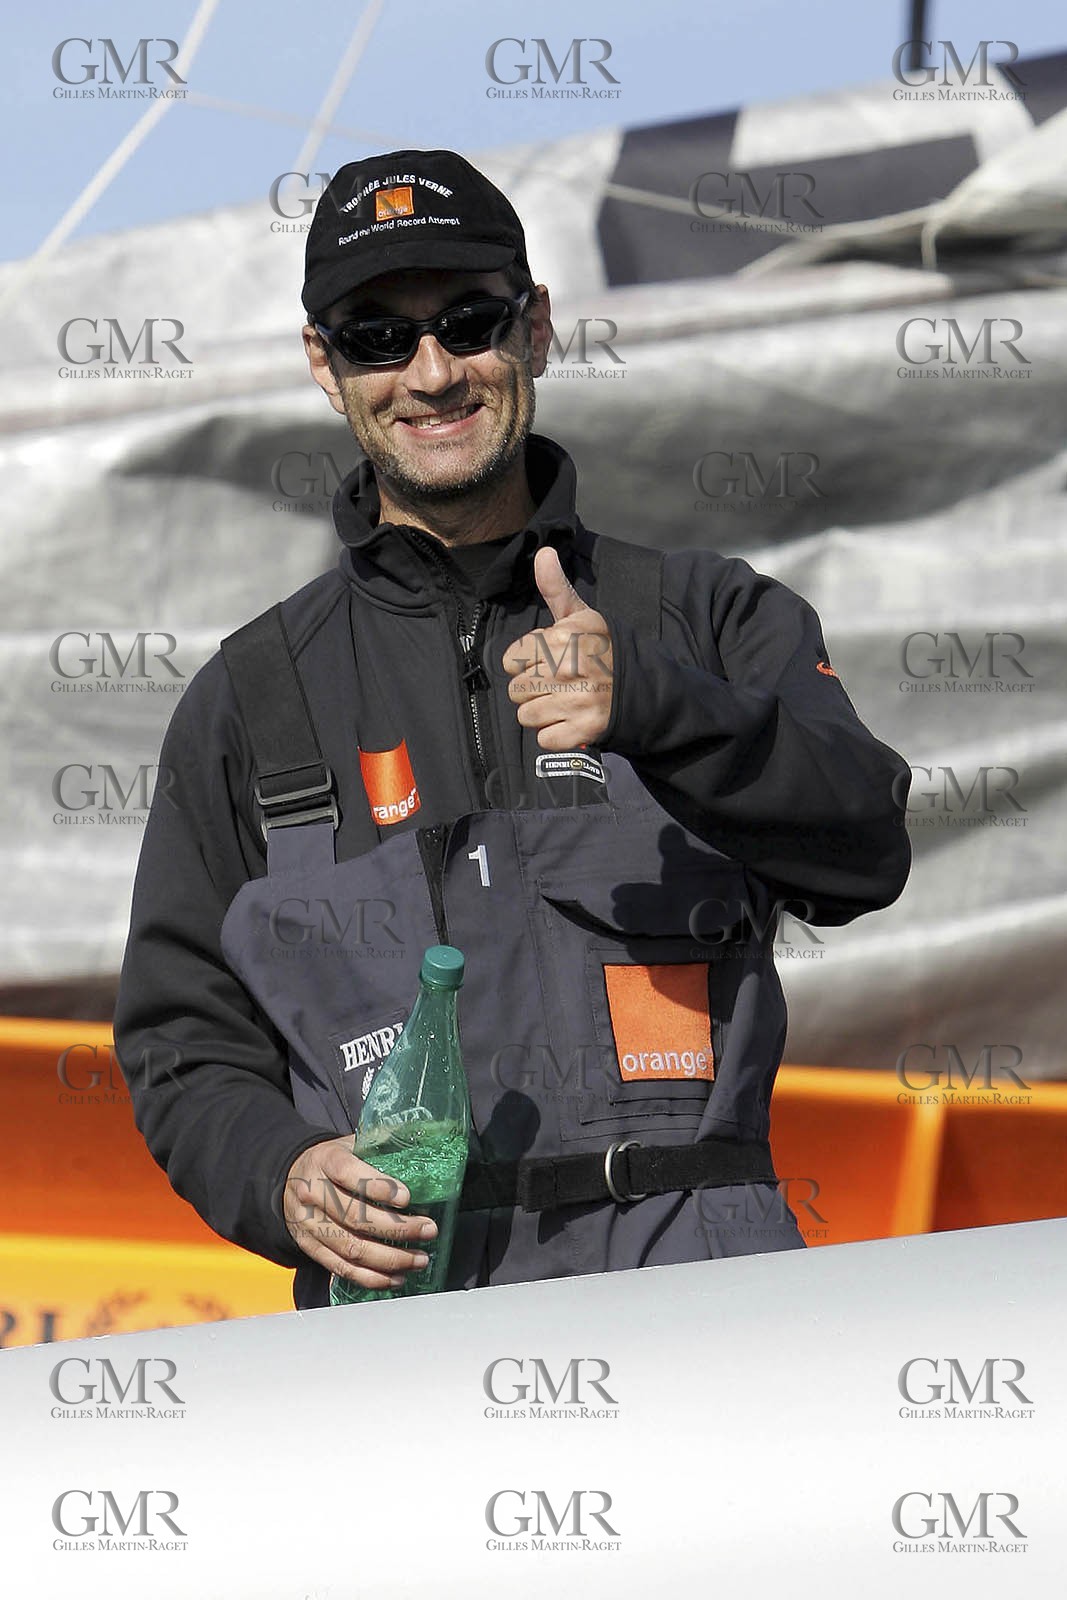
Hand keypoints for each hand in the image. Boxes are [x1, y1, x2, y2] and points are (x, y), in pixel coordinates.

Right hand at [282, 1137, 437, 1290]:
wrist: (291, 1179)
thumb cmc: (333, 1161)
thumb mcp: (350, 1143)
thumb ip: (380, 1144)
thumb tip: (424, 1143)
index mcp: (325, 1161)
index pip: (349, 1173)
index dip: (378, 1186)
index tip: (407, 1197)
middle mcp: (313, 1193)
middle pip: (355, 1216)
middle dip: (397, 1228)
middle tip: (428, 1230)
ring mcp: (309, 1224)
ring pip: (351, 1248)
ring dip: (389, 1259)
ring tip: (419, 1259)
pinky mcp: (310, 1248)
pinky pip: (341, 1268)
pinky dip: (371, 1277)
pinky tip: (396, 1277)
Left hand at [503, 546, 613, 749]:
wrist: (648, 689)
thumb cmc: (606, 652)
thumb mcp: (584, 617)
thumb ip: (557, 588)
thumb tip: (543, 552)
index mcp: (567, 636)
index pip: (513, 658)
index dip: (528, 662)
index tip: (549, 662)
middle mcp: (571, 667)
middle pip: (517, 690)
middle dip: (534, 690)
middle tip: (560, 686)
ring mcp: (579, 700)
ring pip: (526, 716)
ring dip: (542, 714)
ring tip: (565, 703)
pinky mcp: (585, 730)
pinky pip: (543, 739)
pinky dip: (555, 735)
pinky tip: (572, 721)